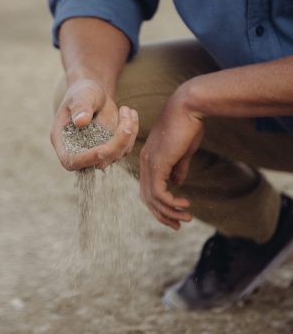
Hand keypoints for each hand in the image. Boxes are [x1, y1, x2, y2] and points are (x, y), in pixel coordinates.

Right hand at [50, 79, 138, 170]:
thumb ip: (80, 107)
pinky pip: (126, 148)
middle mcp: (78, 152)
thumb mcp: (80, 95)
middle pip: (98, 161)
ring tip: (126, 109)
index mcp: (62, 141)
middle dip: (117, 142)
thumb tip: (81, 121)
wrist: (92, 93)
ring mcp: (96, 153)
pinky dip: (132, 131)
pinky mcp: (111, 150)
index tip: (103, 149)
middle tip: (126, 116)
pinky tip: (130, 113)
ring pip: (116, 155)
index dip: (87, 159)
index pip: (71, 160)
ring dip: (127, 134)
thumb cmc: (82, 92)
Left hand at [139, 85, 203, 229]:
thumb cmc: (188, 125)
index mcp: (149, 159)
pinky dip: (171, 203)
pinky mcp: (157, 163)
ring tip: (186, 218)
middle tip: (177, 225)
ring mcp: (149, 163)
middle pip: (146, 197)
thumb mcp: (183, 151)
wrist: (188, 107)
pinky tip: (184, 205)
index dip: (159, 204)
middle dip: (161, 214)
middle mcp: (145, 162)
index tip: (173, 215)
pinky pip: (159, 192)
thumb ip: (178, 168)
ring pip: (152, 198)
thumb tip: (177, 184)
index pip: (148, 188)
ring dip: (169, 212)